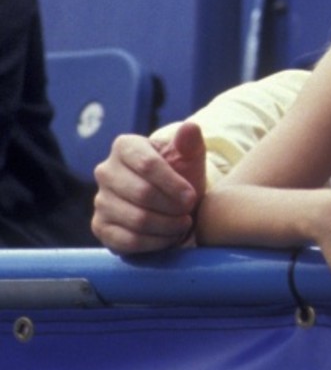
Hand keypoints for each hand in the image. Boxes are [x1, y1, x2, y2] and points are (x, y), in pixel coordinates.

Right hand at [91, 121, 206, 253]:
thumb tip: (190, 127)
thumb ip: (191, 142)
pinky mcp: (100, 227)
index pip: (147, 164)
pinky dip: (156, 242)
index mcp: (125, 147)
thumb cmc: (182, 176)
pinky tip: (169, 237)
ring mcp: (100, 200)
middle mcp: (105, 171)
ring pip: (137, 219)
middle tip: (188, 211)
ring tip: (183, 223)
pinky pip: (128, 240)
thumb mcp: (191, 157)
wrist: (174, 204)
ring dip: (168, 226)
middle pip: (142, 194)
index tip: (192, 196)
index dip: (174, 184)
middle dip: (173, 206)